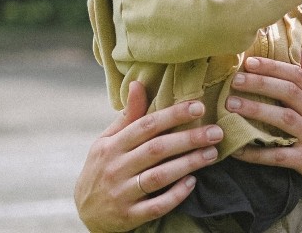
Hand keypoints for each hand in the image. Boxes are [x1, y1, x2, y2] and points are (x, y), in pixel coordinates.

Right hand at [74, 81, 223, 232]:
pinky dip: (175, 195)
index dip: (173, 115)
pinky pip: (155, 206)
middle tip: (216, 132)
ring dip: (188, 164)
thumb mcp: (107, 141)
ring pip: (158, 177)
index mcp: (112, 146)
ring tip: (212, 154)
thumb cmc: (102, 167)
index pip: (146, 126)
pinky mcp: (128, 216)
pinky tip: (192, 183)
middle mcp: (115, 168)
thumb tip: (138, 84)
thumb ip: (128, 116)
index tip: (198, 107)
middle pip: (156, 149)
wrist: (85, 211)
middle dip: (188, 139)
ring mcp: (121, 193)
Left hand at [226, 55, 301, 217]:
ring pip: (283, 118)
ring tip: (231, 105)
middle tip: (235, 79)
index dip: (273, 66)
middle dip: (261, 82)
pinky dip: (256, 153)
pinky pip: (279, 155)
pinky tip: (237, 150)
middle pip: (289, 91)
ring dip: (256, 109)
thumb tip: (298, 53)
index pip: (298, 75)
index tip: (250, 61)